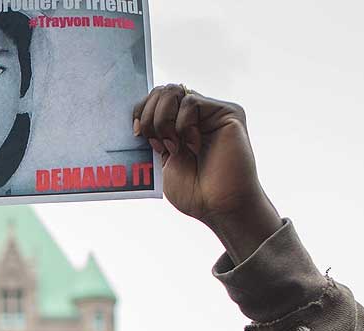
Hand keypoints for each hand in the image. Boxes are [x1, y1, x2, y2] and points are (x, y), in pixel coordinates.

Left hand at [133, 84, 281, 262]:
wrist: (217, 207)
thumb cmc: (193, 192)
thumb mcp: (161, 162)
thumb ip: (153, 136)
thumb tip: (137, 117)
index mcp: (178, 126)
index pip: (154, 100)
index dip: (140, 112)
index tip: (137, 134)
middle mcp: (195, 116)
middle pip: (162, 90)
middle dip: (148, 115)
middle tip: (156, 143)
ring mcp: (211, 112)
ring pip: (173, 90)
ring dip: (162, 120)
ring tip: (173, 146)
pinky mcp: (227, 112)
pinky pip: (191, 101)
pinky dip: (183, 124)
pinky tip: (192, 145)